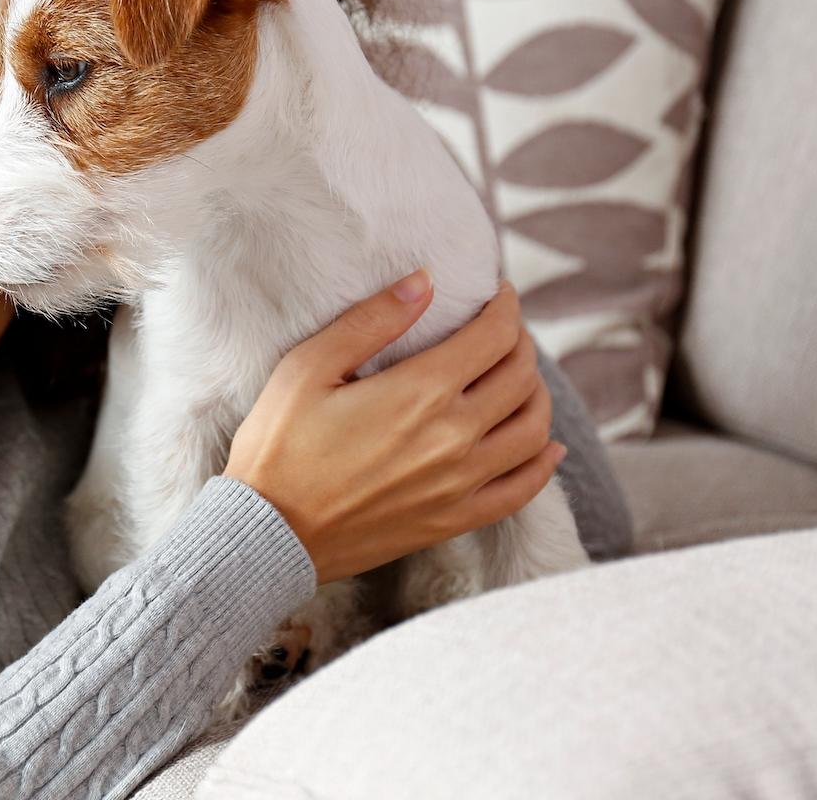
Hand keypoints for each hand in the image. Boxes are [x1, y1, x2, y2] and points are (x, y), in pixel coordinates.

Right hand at [221, 272, 562, 585]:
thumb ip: (371, 320)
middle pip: (521, 377)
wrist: (270, 533)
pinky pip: (523, 490)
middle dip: (520, 342)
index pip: (493, 337)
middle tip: (503, 330)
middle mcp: (453, 437)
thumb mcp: (308, 367)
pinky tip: (546, 446)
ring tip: (520, 378)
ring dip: (537, 394)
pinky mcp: (454, 519)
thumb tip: (424, 282)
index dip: (504, 308)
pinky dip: (544, 463)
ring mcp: (460, 484)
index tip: (498, 295)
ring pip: (534, 431)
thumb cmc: (279, 445)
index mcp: (420, 392)